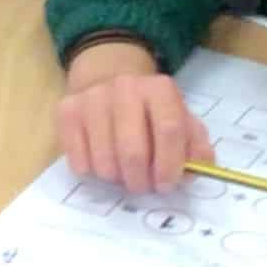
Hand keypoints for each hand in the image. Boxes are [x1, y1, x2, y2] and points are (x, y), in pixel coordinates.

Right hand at [55, 39, 213, 194]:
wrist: (106, 80)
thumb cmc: (150, 112)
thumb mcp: (180, 121)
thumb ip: (196, 147)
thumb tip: (198, 169)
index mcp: (159, 89)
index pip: (169, 130)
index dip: (170, 165)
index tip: (166, 184)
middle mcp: (125, 87)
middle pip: (133, 150)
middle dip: (140, 180)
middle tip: (142, 186)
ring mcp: (92, 98)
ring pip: (104, 161)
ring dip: (116, 178)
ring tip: (122, 173)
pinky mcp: (67, 110)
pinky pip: (78, 159)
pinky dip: (91, 171)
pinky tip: (100, 162)